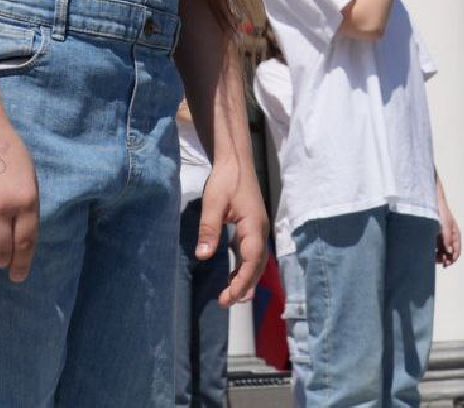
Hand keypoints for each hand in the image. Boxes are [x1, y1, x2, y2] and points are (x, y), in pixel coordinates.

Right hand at [0, 124, 39, 281]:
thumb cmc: (8, 153)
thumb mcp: (29, 179)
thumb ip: (27, 209)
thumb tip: (21, 241)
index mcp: (25, 201)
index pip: (25, 245)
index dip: (21, 266)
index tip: (17, 276)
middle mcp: (1, 209)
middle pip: (0, 252)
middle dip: (1, 263)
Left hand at [198, 157, 269, 306]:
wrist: (236, 162)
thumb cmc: (225, 180)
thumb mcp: (213, 202)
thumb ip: (209, 228)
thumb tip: (203, 256)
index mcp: (254, 227)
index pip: (251, 260)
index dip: (241, 281)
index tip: (228, 297)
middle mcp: (261, 232)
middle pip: (257, 266)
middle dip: (244, 286)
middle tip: (226, 302)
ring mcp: (259, 230)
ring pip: (257, 262)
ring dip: (246, 280)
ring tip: (233, 298)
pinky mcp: (253, 228)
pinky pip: (252, 254)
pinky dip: (245, 268)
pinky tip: (235, 277)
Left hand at [436, 193, 462, 267]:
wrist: (432, 202)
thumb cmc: (441, 212)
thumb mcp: (446, 225)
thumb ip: (447, 238)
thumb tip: (449, 251)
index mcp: (455, 234)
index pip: (457, 249)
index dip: (453, 257)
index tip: (448, 262)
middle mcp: (450, 237)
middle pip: (451, 252)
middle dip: (448, 259)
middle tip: (443, 264)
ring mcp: (443, 237)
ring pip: (444, 251)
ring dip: (442, 257)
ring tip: (436, 261)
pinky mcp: (436, 237)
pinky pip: (438, 248)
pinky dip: (436, 253)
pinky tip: (432, 255)